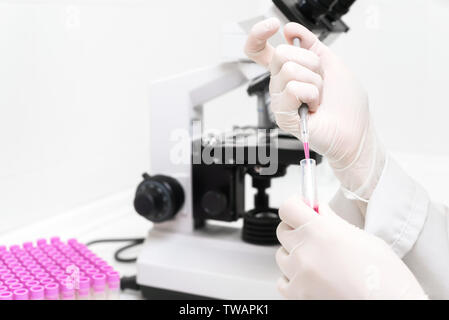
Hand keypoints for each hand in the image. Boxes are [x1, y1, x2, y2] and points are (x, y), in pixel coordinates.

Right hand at [245, 18, 384, 199]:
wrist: (355, 130)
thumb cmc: (347, 104)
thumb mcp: (332, 63)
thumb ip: (311, 43)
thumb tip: (290, 30)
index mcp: (291, 71)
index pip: (263, 51)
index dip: (259, 35)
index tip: (271, 25)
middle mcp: (282, 84)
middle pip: (280, 54)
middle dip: (310, 62)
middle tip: (319, 81)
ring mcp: (281, 100)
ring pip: (289, 70)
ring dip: (314, 81)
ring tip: (318, 98)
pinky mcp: (283, 115)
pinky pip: (292, 89)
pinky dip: (310, 95)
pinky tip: (313, 107)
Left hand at [275, 197, 426, 299]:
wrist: (392, 308)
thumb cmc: (387, 280)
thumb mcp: (365, 239)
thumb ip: (334, 222)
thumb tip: (319, 210)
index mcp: (321, 231)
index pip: (288, 208)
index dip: (296, 205)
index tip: (303, 207)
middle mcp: (305, 251)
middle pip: (283, 230)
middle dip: (297, 229)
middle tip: (315, 235)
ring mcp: (299, 275)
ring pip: (282, 256)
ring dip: (295, 255)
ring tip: (320, 261)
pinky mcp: (297, 296)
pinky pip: (283, 281)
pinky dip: (293, 278)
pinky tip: (312, 278)